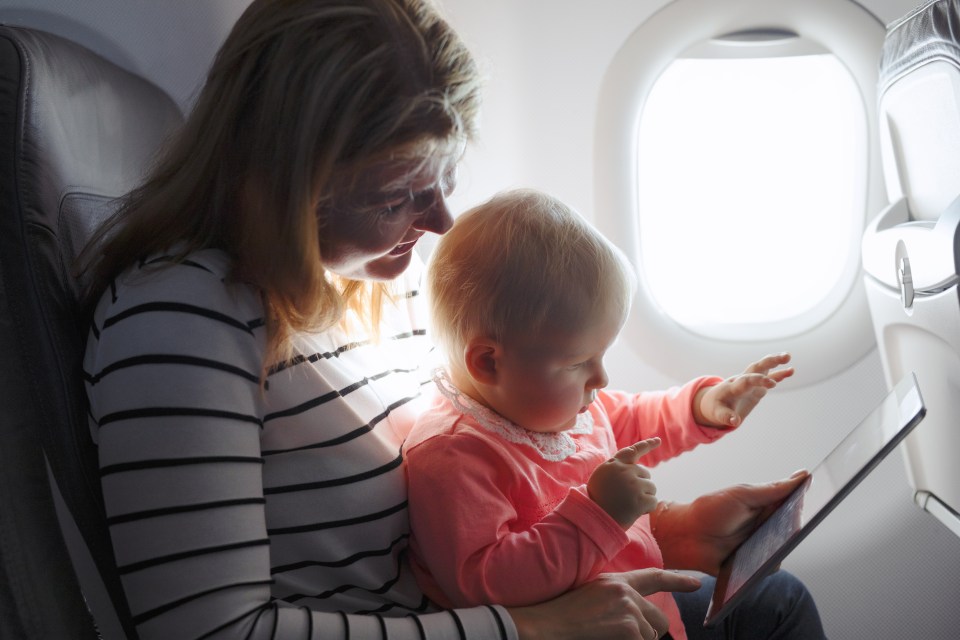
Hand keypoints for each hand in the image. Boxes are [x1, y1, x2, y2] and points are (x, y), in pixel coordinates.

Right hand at [508, 568, 700, 639]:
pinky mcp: (629, 628)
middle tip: (622, 636)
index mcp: (615, 581)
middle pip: (658, 619)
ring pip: (650, 636)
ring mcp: (629, 609)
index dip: (677, 581)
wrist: (546, 625)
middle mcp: (625, 592)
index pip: (653, 577)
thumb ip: (616, 599)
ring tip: (606, 636)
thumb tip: (638, 617)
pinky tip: (606, 639)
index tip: (696, 584)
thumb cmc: (561, 614)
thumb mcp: (591, 596)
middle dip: (647, 633)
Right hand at [588, 438, 659, 528]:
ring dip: (644, 497)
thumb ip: (616, 469)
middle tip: (626, 497)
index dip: (647, 445)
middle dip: (641, 485)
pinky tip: (634, 512)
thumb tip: (634, 465)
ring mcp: (633, 484)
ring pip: (651, 488)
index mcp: (613, 465)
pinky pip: (653, 502)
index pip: (633, 451)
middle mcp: (624, 471)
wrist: (595, 521)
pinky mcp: (640, 499)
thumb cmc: (597, 502)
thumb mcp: (600, 479)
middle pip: (645, 474)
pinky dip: (647, 509)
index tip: (658, 441)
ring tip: (628, 504)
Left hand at [652, 470, 809, 574]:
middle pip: (793, 529)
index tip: (823, 497)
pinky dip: (768, 563)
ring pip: (783, 549)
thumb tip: (802, 476)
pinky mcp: (753, 566)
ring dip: (781, 545)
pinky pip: (769, 568)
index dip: (808, 502)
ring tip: (776, 539)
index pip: (794, 505)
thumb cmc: (711, 510)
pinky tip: (764, 558)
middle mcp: (767, 527)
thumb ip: (771, 490)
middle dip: (797, 526)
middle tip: (797, 522)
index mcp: (766, 507)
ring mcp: (761, 547)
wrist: (685, 535)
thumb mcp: (742, 495)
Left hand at [694, 352, 793, 427]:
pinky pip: (768, 377)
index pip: (747, 380)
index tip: (772, 384)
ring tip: (788, 356)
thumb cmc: (715, 407)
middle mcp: (742, 380)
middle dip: (769, 361)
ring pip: (762, 368)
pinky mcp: (756, 386)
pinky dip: (778, 374)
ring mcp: (750, 381)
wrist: (713, 401)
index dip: (759, 380)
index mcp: (733, 386)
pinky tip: (790, 370)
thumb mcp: (717, 414)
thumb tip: (735, 422)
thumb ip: (726, 416)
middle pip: (755, 367)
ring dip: (774, 362)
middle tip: (785, 357)